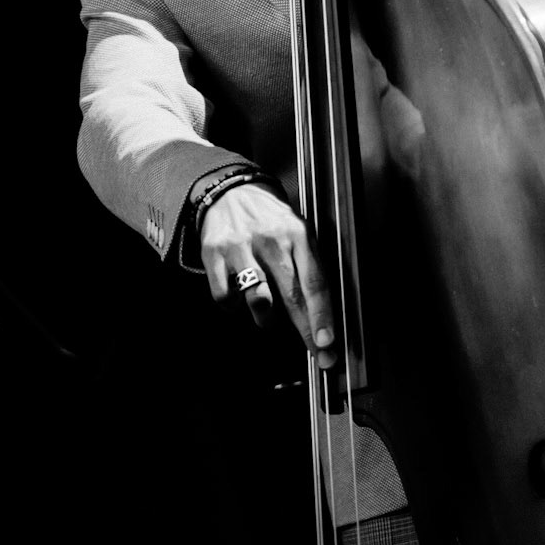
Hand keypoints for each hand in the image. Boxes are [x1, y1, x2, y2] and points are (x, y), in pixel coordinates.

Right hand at [200, 182, 336, 367]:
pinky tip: (239, 295)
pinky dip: (234, 305)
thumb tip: (323, 314)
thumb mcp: (297, 230)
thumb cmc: (269, 218)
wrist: (230, 190)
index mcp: (297, 233)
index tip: (328, 343)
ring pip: (259, 301)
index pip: (314, 281)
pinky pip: (226, 298)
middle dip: (306, 331)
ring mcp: (241, 246)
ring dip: (266, 318)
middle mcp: (270, 239)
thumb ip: (308, 265)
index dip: (322, 316)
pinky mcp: (215, 254)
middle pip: (291, 296)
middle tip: (318, 354)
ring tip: (267, 313)